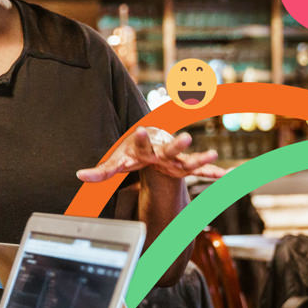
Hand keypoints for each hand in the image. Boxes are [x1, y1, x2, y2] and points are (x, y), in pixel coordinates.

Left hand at [76, 127, 225, 182]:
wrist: (150, 139)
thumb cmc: (131, 152)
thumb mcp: (114, 162)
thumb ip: (100, 171)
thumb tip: (79, 176)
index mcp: (144, 149)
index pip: (140, 144)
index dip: (140, 139)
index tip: (140, 130)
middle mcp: (162, 152)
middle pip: (170, 148)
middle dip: (178, 144)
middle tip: (187, 137)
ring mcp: (175, 160)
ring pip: (189, 160)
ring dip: (202, 158)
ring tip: (215, 155)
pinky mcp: (184, 167)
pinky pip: (201, 172)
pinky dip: (214, 173)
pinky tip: (228, 176)